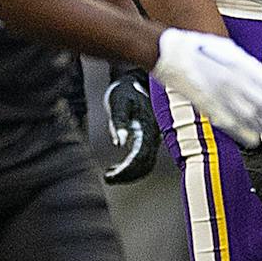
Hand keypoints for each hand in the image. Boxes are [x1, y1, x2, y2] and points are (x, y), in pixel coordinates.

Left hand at [101, 66, 159, 184]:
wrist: (136, 81)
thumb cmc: (125, 91)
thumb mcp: (118, 103)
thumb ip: (119, 122)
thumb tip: (119, 143)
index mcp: (148, 128)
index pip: (139, 157)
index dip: (125, 170)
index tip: (108, 176)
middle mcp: (154, 136)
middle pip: (145, 165)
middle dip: (127, 175)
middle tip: (107, 178)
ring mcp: (154, 139)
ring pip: (147, 165)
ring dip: (130, 174)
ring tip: (110, 176)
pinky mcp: (150, 140)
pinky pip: (145, 159)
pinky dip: (133, 168)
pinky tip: (117, 169)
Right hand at [152, 28, 261, 146]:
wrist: (170, 52)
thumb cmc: (197, 48)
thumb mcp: (229, 49)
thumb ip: (246, 64)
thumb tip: (261, 76)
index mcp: (244, 65)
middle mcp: (237, 80)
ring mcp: (223, 94)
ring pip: (252, 118)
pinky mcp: (208, 106)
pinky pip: (232, 125)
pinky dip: (245, 134)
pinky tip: (251, 139)